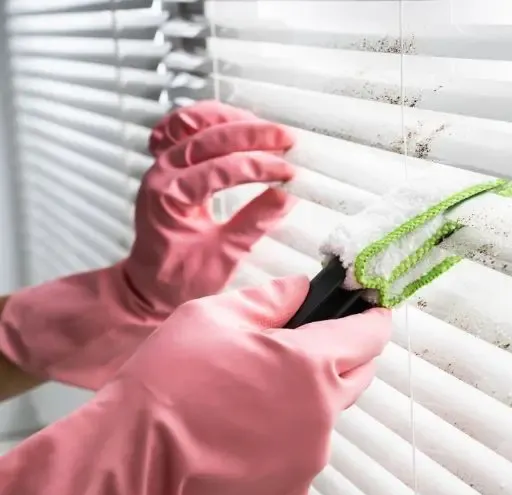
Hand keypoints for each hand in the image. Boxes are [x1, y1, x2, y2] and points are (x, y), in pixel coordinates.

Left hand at [0, 102, 295, 390]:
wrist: (149, 285)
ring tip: (266, 128)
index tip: (288, 172)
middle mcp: (161, 173)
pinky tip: (233, 124)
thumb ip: (254, 224)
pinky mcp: (168, 164)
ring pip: (194, 123)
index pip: (221, 169)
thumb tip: (285, 197)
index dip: (259, 167)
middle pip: (209, 137)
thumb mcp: (223, 257)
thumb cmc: (178, 277)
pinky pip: (183, 128)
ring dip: (232, 120)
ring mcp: (162, 164)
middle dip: (253, 135)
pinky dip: (208, 120)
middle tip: (287, 139)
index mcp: (169, 197)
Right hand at [117, 278, 392, 494]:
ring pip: (332, 413)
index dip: (373, 318)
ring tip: (262, 391)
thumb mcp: (216, 315)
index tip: (371, 311)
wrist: (136, 457)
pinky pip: (308, 450)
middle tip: (312, 344)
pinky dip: (292, 435)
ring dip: (314, 397)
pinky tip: (250, 429)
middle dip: (348, 354)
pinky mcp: (295, 486)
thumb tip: (303, 290)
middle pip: (360, 373)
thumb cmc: (170, 381)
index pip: (370, 334)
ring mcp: (313, 453)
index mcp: (311, 363)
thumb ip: (273, 297)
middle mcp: (324, 410)